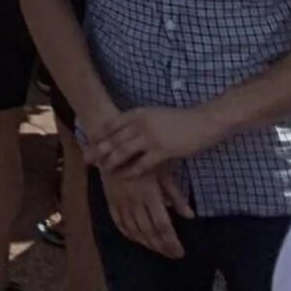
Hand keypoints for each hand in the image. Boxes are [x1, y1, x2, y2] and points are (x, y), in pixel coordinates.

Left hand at [90, 105, 221, 177]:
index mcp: (138, 113)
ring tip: (103, 170)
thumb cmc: (180, 119)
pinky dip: (132, 171)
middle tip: (87, 159)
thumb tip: (127, 127)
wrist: (203, 122)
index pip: (112, 124)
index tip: (89, 143)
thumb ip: (140, 120)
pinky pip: (142, 163)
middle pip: (114, 138)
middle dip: (99, 150)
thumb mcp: (155, 114)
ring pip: (124, 151)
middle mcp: (140, 123)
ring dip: (112, 162)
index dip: (100, 135)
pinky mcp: (163, 150)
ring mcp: (151, 137)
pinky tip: (125, 177)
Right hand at [100, 163, 191, 259]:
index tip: (180, 252)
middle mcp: (133, 200)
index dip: (171, 241)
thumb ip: (176, 196)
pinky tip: (138, 239)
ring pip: (133, 229)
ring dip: (147, 243)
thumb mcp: (164, 173)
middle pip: (148, 231)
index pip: (162, 225)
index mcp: (148, 193)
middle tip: (172, 255)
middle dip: (162, 246)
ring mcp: (120, 201)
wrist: (113, 145)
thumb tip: (190, 216)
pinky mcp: (110, 199)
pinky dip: (128, 234)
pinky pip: (118, 221)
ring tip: (158, 250)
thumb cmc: (143, 157)